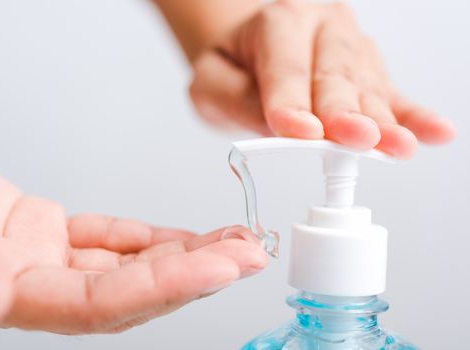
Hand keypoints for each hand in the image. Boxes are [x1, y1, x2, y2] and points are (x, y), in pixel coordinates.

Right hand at [0, 140, 266, 333]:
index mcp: (4, 296)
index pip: (100, 305)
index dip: (166, 289)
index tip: (222, 268)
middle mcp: (29, 285)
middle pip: (127, 292)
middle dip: (193, 274)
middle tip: (249, 255)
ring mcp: (37, 259)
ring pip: (124, 266)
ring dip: (180, 254)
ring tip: (233, 243)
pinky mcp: (39, 230)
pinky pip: (104, 240)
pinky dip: (146, 238)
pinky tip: (183, 237)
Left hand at [190, 0, 455, 157]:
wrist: (249, 50)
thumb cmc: (233, 66)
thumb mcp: (212, 82)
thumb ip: (238, 100)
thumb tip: (284, 128)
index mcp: (277, 22)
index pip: (285, 66)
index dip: (291, 100)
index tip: (299, 132)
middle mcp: (321, 28)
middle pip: (334, 73)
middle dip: (345, 110)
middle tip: (356, 137)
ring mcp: (351, 48)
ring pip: (366, 86)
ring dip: (382, 121)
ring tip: (399, 146)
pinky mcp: (368, 72)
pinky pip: (393, 94)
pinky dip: (413, 116)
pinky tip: (435, 133)